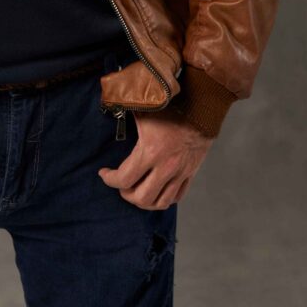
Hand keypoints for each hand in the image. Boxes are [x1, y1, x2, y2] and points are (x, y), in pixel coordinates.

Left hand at [97, 107, 213, 208]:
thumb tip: (108, 104)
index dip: (109, 179)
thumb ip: (125, 112)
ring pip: (161, 202)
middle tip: (121, 185)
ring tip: (137, 191)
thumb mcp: (144, 109)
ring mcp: (180, 173)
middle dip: (126, 194)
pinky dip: (164, 198)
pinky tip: (157, 190)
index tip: (104, 173)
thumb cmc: (172, 107)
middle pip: (142, 198)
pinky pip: (177, 196)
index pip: (124, 179)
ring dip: (145, 202)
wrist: (202, 109)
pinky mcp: (190, 174)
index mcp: (150, 152)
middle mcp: (165, 167)